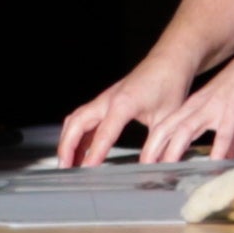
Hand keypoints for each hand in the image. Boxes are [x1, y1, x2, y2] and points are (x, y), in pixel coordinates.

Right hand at [58, 61, 196, 167]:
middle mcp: (107, 100)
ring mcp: (104, 100)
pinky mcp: (105, 101)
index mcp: (123, 104)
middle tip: (64, 168)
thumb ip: (157, 145)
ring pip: (75, 120)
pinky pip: (83, 118)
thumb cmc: (169, 85)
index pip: (103, 134)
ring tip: (66, 162)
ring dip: (68, 140)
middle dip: (67, 146)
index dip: (93, 154)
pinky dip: (77, 134)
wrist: (168, 62)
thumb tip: (152, 168)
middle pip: (76, 124)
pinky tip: (80, 149)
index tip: (86, 170)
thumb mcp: (168, 118)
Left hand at [128, 68, 233, 166]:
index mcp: (195, 106)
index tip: (145, 161)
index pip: (166, 125)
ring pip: (186, 130)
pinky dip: (217, 149)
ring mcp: (215, 108)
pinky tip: (214, 164)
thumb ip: (229, 140)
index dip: (153, 143)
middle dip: (153, 149)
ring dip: (174, 150)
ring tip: (166, 169)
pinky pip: (223, 133)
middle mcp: (199, 107)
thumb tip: (226, 160)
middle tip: (143, 168)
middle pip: (168, 128)